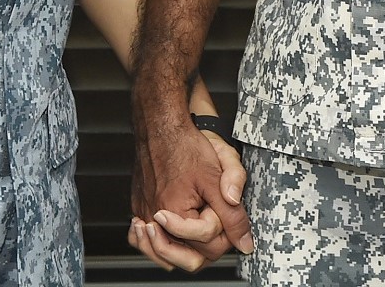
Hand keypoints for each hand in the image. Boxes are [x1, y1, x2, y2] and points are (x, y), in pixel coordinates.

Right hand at [131, 112, 253, 268]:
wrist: (160, 126)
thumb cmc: (185, 145)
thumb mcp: (217, 179)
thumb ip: (233, 215)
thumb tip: (244, 242)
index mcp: (173, 214)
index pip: (206, 248)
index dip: (222, 231)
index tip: (222, 209)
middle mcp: (153, 218)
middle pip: (186, 258)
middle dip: (205, 245)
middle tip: (214, 222)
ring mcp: (143, 213)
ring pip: (164, 253)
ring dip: (182, 250)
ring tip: (196, 233)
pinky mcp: (139, 206)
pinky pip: (149, 237)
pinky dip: (161, 240)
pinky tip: (170, 232)